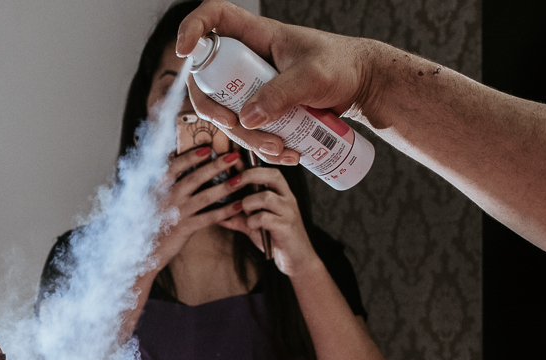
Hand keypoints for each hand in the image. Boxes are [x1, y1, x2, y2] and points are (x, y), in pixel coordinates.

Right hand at [153, 147, 245, 268]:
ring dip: (225, 187)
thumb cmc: (149, 221)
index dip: (191, 156)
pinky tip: (238, 205)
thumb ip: (164, 180)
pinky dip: (224, 211)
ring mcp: (176, 213)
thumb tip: (175, 157)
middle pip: (194, 178)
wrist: (141, 249)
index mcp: (158, 187)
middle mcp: (167, 198)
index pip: (175, 166)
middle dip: (216, 166)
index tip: (207, 148)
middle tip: (234, 156)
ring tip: (241, 179)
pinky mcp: (184, 229)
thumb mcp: (150, 197)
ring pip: (204, 197)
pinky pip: (208, 218)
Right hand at [176, 0, 383, 164]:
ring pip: (229, 115)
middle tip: (239, 128)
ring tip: (282, 151)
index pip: (213, 18)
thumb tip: (249, 118)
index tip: (183, 51)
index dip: (192, 29)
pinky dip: (263, 148)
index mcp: (256, 35)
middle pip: (209, 82)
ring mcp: (253, 87)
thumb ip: (282, 93)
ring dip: (248, 139)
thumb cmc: (342, 67)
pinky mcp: (264, 110)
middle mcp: (247, 60)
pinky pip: (250, 131)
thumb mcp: (313, 77)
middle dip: (219, 112)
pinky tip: (289, 155)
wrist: (361, 86)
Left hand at [218, 167, 318, 276]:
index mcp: (280, 193)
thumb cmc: (274, 239)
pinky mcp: (287, 227)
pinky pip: (265, 218)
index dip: (248, 164)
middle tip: (232, 182)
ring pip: (266, 197)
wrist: (296, 260)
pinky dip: (253, 221)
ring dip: (249, 203)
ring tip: (245, 213)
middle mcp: (287, 198)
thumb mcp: (253, 225)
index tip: (230, 162)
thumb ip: (237, 217)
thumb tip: (215, 213)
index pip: (266, 170)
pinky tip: (252, 226)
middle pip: (271, 175)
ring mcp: (288, 212)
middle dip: (249, 175)